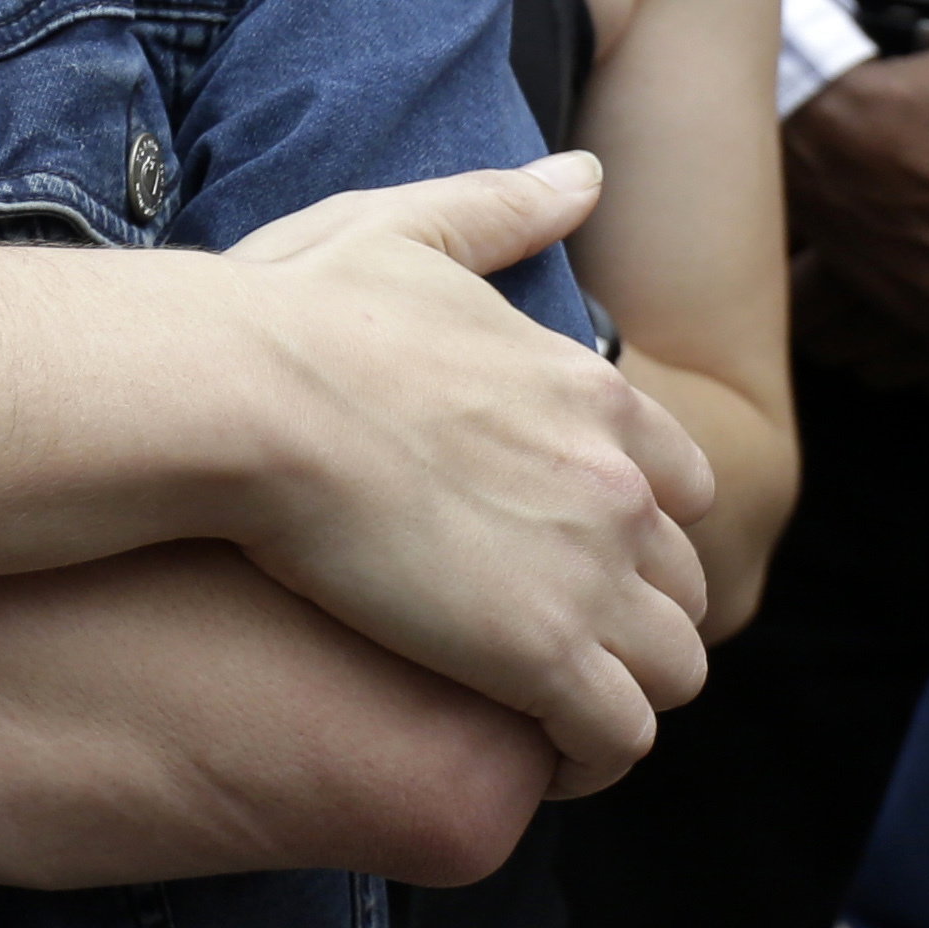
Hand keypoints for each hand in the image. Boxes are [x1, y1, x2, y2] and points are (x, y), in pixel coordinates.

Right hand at [222, 155, 715, 793]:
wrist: (243, 397)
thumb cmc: (296, 314)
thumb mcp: (404, 231)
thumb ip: (503, 206)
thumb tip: (584, 172)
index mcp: (587, 392)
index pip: (681, 482)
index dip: (634, 524)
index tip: (567, 551)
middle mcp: (614, 485)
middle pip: (686, 581)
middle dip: (634, 613)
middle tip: (546, 636)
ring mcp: (589, 574)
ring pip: (674, 669)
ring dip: (623, 690)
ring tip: (542, 706)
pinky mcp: (544, 657)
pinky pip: (621, 740)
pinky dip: (588, 755)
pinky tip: (530, 749)